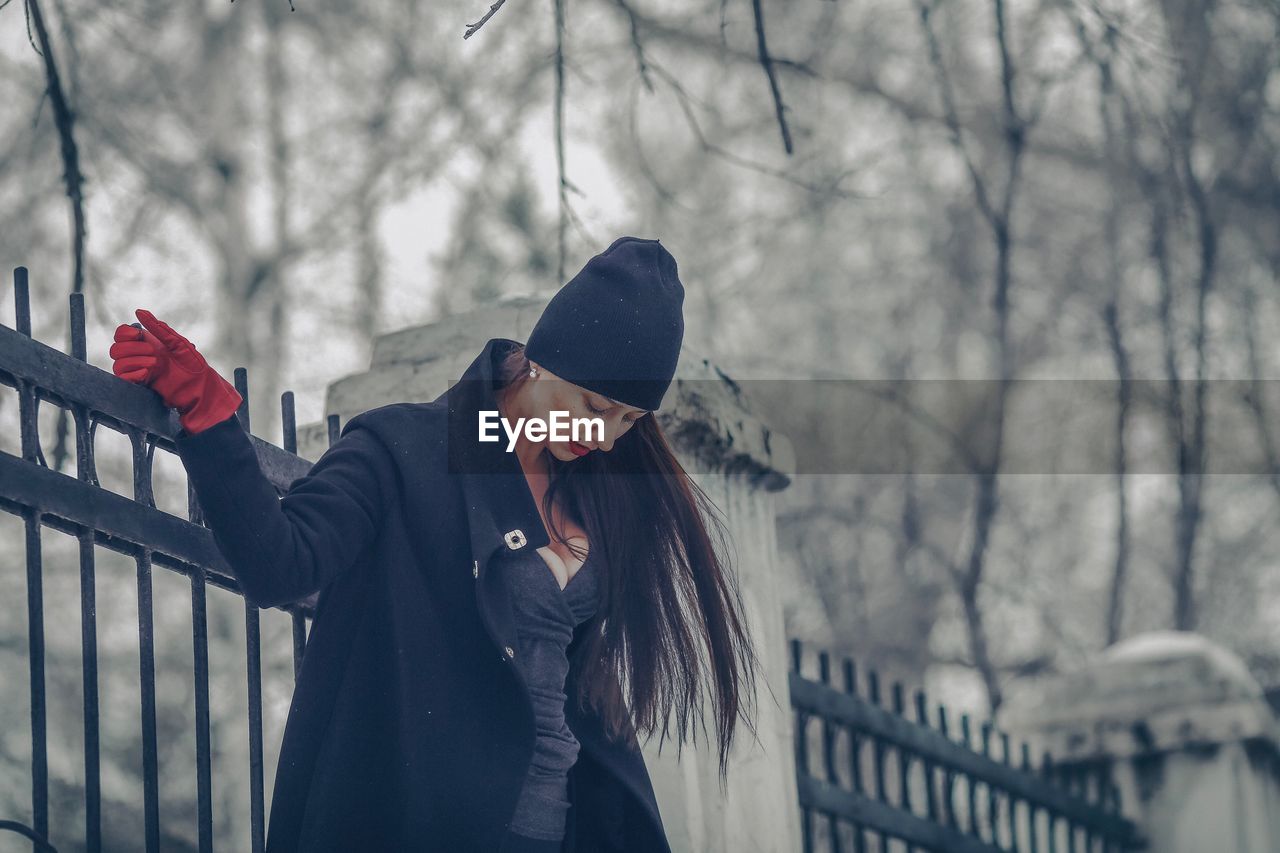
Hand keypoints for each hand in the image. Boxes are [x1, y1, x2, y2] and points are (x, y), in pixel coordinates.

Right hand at [111, 308, 242, 433]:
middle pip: (116, 349)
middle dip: (132, 348)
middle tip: (154, 353)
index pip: (121, 335)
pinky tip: (146, 374)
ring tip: (155, 364)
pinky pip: (123, 378)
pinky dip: (132, 374)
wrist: (199, 387)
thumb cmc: (192, 363)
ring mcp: (138, 371)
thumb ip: (158, 328)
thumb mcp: (176, 342)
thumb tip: (139, 311)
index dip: (124, 333)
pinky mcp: (140, 385)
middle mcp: (139, 356)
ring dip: (134, 361)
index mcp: (147, 343)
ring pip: (118, 364)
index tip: (138, 334)